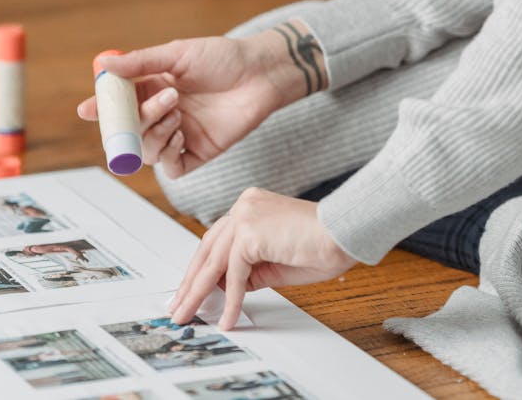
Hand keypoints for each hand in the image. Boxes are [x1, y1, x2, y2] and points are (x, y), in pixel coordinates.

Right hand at [76, 26, 326, 178]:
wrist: (260, 73)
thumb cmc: (223, 58)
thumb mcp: (178, 54)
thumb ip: (141, 63)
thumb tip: (104, 65)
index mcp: (153, 87)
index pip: (119, 104)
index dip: (101, 109)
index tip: (86, 110)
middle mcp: (162, 113)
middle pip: (129, 132)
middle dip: (134, 121)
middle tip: (158, 102)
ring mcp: (179, 134)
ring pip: (146, 150)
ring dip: (154, 131)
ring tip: (176, 109)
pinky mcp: (198, 152)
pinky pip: (170, 167)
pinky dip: (168, 154)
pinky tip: (181, 134)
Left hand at [169, 189, 354, 329]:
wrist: (342, 232)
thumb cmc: (319, 244)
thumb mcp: (276, 262)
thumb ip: (250, 270)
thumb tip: (226, 288)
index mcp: (250, 205)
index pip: (217, 238)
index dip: (202, 267)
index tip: (191, 288)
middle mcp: (244, 204)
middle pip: (208, 248)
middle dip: (191, 281)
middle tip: (179, 306)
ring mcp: (245, 215)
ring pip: (213, 261)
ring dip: (198, 292)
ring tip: (188, 314)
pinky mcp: (250, 232)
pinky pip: (234, 273)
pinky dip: (231, 299)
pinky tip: (228, 317)